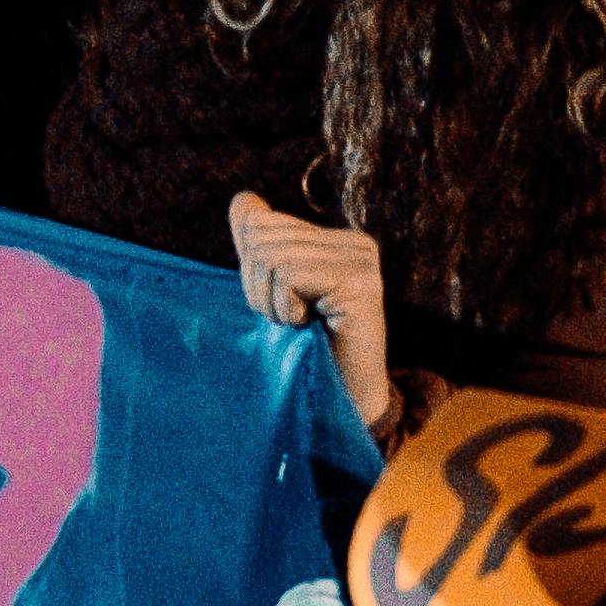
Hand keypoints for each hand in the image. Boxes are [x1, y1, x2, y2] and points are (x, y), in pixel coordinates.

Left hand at [228, 193, 397, 429]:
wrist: (340, 404)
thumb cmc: (305, 352)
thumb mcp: (272, 292)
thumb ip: (258, 245)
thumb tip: (243, 200)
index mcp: (335, 240)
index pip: (261, 224)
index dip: (252, 272)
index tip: (284, 307)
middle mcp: (355, 243)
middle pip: (262, 236)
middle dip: (258, 286)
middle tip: (291, 320)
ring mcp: (362, 261)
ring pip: (272, 255)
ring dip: (272, 302)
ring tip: (301, 325)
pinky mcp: (361, 283)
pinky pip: (289, 274)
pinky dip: (285, 307)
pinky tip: (310, 327)